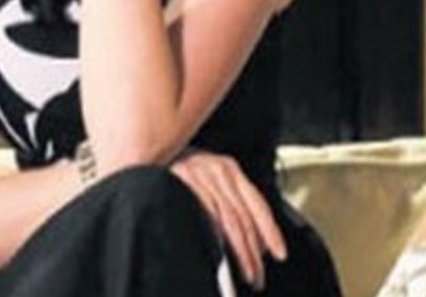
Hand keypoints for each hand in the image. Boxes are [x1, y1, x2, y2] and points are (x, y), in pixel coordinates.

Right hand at [170, 148, 286, 291]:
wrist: (146, 152)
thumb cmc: (176, 170)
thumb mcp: (208, 178)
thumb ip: (228, 200)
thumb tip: (252, 237)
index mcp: (229, 168)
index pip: (257, 203)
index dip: (271, 231)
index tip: (279, 253)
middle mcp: (218, 169)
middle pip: (244, 216)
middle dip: (254, 251)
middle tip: (257, 274)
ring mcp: (200, 174)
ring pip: (230, 219)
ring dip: (241, 251)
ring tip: (246, 272)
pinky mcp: (183, 180)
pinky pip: (207, 213)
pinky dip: (216, 236)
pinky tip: (220, 252)